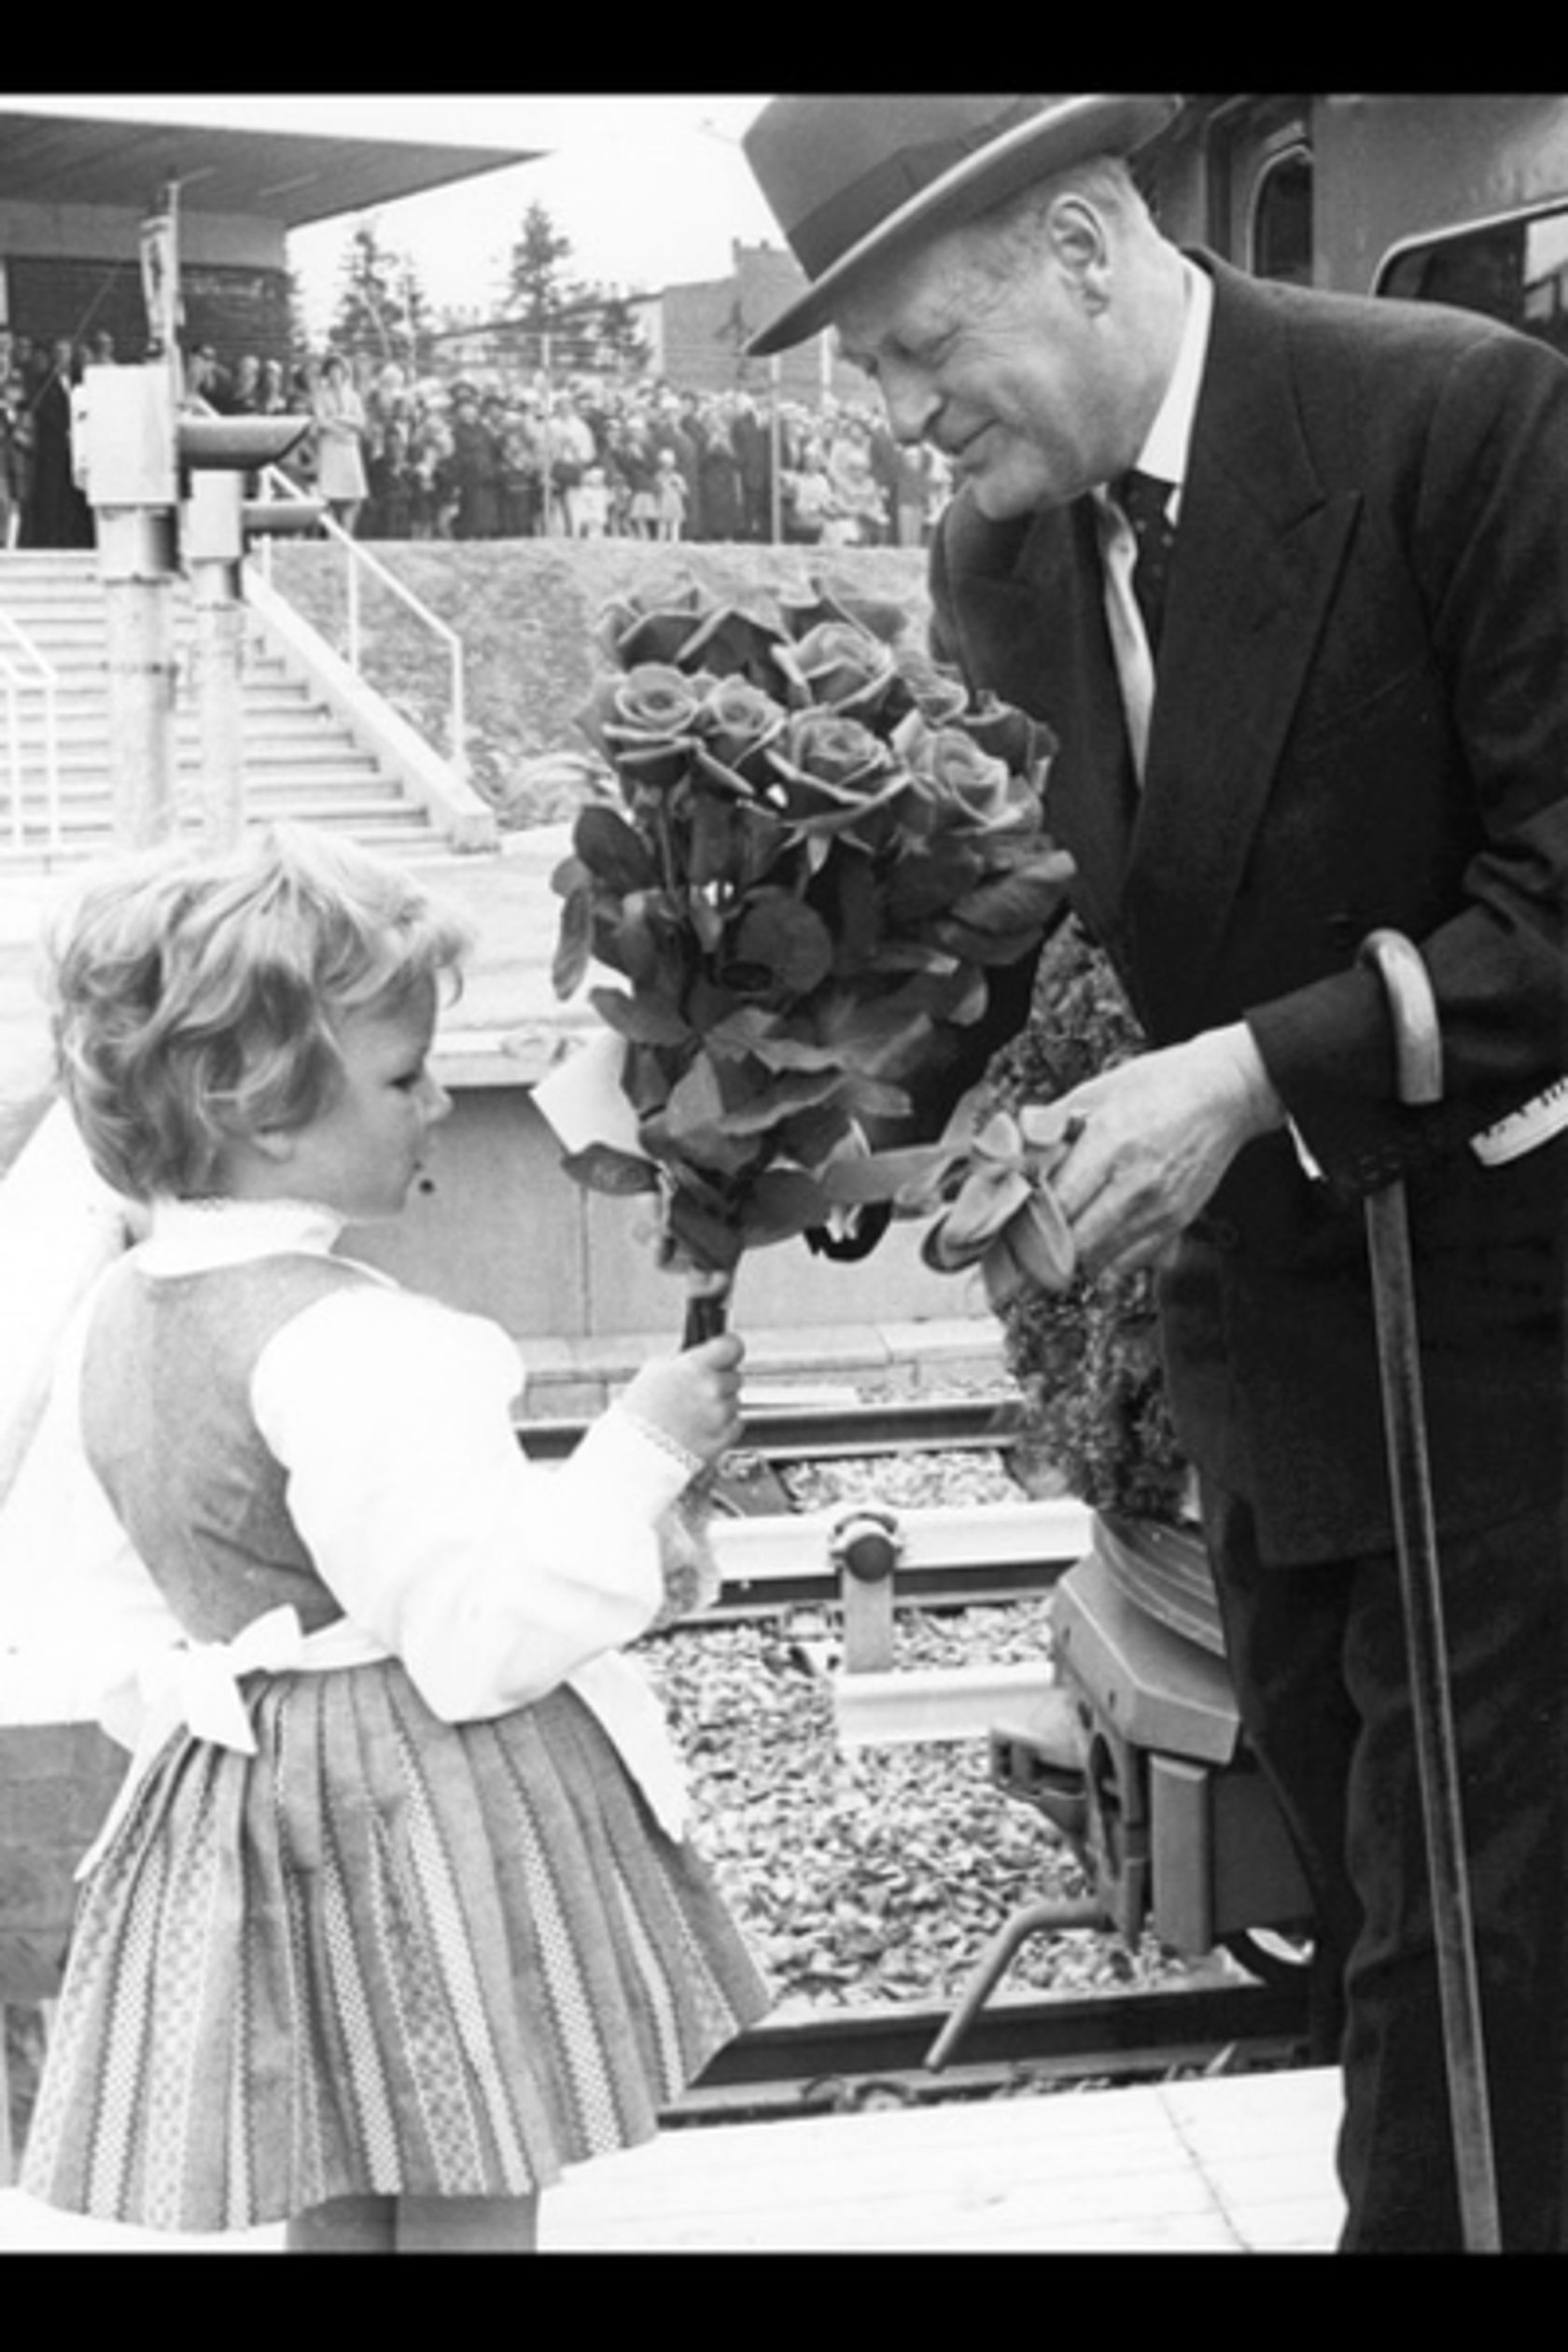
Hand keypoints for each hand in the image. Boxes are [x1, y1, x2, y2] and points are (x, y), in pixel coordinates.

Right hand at [621, 1334, 745, 1470]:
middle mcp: (712, 1389)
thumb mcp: (654, 1372)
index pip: (732, 1346)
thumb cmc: (639, 1412)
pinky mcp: (723, 1439)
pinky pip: (735, 1425)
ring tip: (693, 1415)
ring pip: (734, 1403)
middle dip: (721, 1382)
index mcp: (695, 1367)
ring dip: (720, 1406)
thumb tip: (700, 1355)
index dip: (730, 1348)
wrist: (635, 1453)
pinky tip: (700, 1428)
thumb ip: (683, 1362)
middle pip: (735, 1377)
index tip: (726, 1354)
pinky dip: (722, 1427)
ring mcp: (719, 1415)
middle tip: (699, 1393)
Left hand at [1020, 1024, 1284, 1280]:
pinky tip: (1094, 1238)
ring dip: (1071, 1256)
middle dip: (1041, 1249)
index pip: (1057, 1205)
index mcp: (1111, 1144)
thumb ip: (1050, 1128)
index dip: (1027, 1221)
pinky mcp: (1177, 1223)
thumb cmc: (1158, 1086)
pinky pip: (1130, 1263)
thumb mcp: (1096, 1092)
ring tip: (1054, 1241)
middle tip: (1022, 1244)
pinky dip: (1105, 1259)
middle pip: (1074, 1244)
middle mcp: (1137, 1184)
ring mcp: (1160, 1209)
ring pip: (1099, 1261)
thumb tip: (1010, 1157)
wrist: (1224, 1093)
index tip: (1008, 1223)